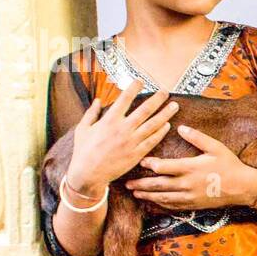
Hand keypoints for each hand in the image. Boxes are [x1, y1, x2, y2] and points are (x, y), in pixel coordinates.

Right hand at [67, 80, 178, 194]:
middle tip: (166, 91)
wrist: (88, 174)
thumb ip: (91, 113)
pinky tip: (168, 125)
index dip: (133, 88)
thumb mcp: (82, 129)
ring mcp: (131, 142)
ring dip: (165, 114)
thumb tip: (98, 100)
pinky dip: (160, 132)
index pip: (124, 99)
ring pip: (153, 125)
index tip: (140, 81)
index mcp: (109, 120)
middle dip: (157, 99)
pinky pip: (152, 141)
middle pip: (144, 110)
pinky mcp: (136, 154)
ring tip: (174, 105)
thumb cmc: (83, 151)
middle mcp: (122, 129)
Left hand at [124, 124, 256, 209]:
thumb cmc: (229, 165)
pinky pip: (173, 206)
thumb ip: (197, 137)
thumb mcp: (215, 147)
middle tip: (127, 183)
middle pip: (159, 185)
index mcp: (190, 168)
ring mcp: (189, 197)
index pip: (164, 167)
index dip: (150, 164)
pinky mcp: (193, 205)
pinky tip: (153, 201)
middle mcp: (187, 184)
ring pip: (163, 197)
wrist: (242, 187)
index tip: (140, 161)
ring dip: (148, 195)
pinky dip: (160, 204)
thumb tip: (180, 127)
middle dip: (141, 184)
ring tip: (135, 193)